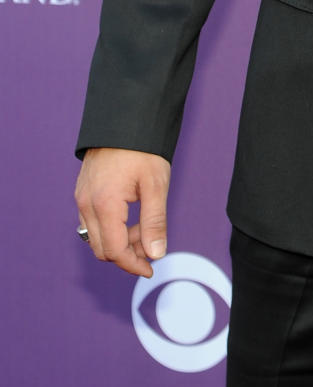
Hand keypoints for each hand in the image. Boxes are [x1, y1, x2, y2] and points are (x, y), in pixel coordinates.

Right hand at [75, 148, 170, 277]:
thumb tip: (156, 253)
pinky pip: (92, 222)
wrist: (124, 119)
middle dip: (127, 255)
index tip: (151, 267)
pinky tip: (131, 219)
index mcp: (104, 205)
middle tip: (151, 248)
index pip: (114, 251)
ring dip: (119, 242)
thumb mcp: (156, 185)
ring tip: (144, 230)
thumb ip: (154, 221)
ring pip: (96, 237)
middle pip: (102, 249)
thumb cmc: (142, 149)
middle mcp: (86, 205)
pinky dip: (110, 229)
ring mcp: (81, 198)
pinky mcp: (83, 192)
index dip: (133, 265)